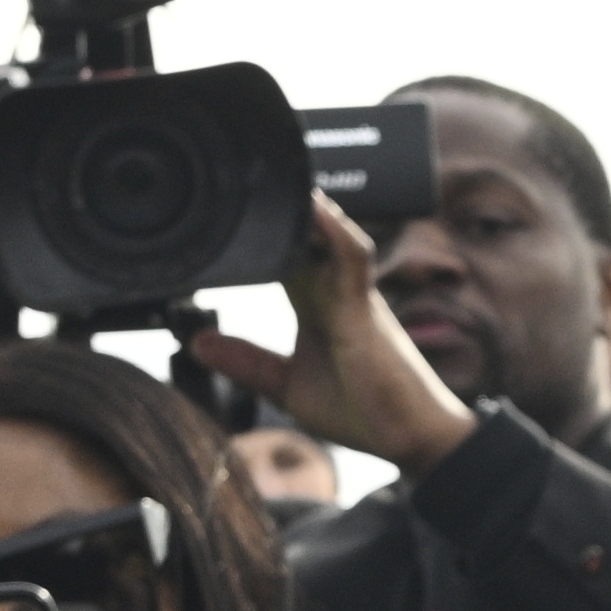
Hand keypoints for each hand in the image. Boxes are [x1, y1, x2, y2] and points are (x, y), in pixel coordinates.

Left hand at [191, 198, 484, 472]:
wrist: (412, 437)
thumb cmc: (362, 408)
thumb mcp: (287, 386)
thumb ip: (247, 362)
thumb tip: (198, 343)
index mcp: (313, 303)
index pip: (279, 253)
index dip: (252, 231)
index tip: (216, 213)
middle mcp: (332, 289)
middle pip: (299, 232)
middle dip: (274, 203)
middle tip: (236, 174)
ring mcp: (351, 294)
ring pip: (326, 233)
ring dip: (303, 205)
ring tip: (272, 173)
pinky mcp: (365, 309)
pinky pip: (352, 258)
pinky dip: (334, 231)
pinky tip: (314, 209)